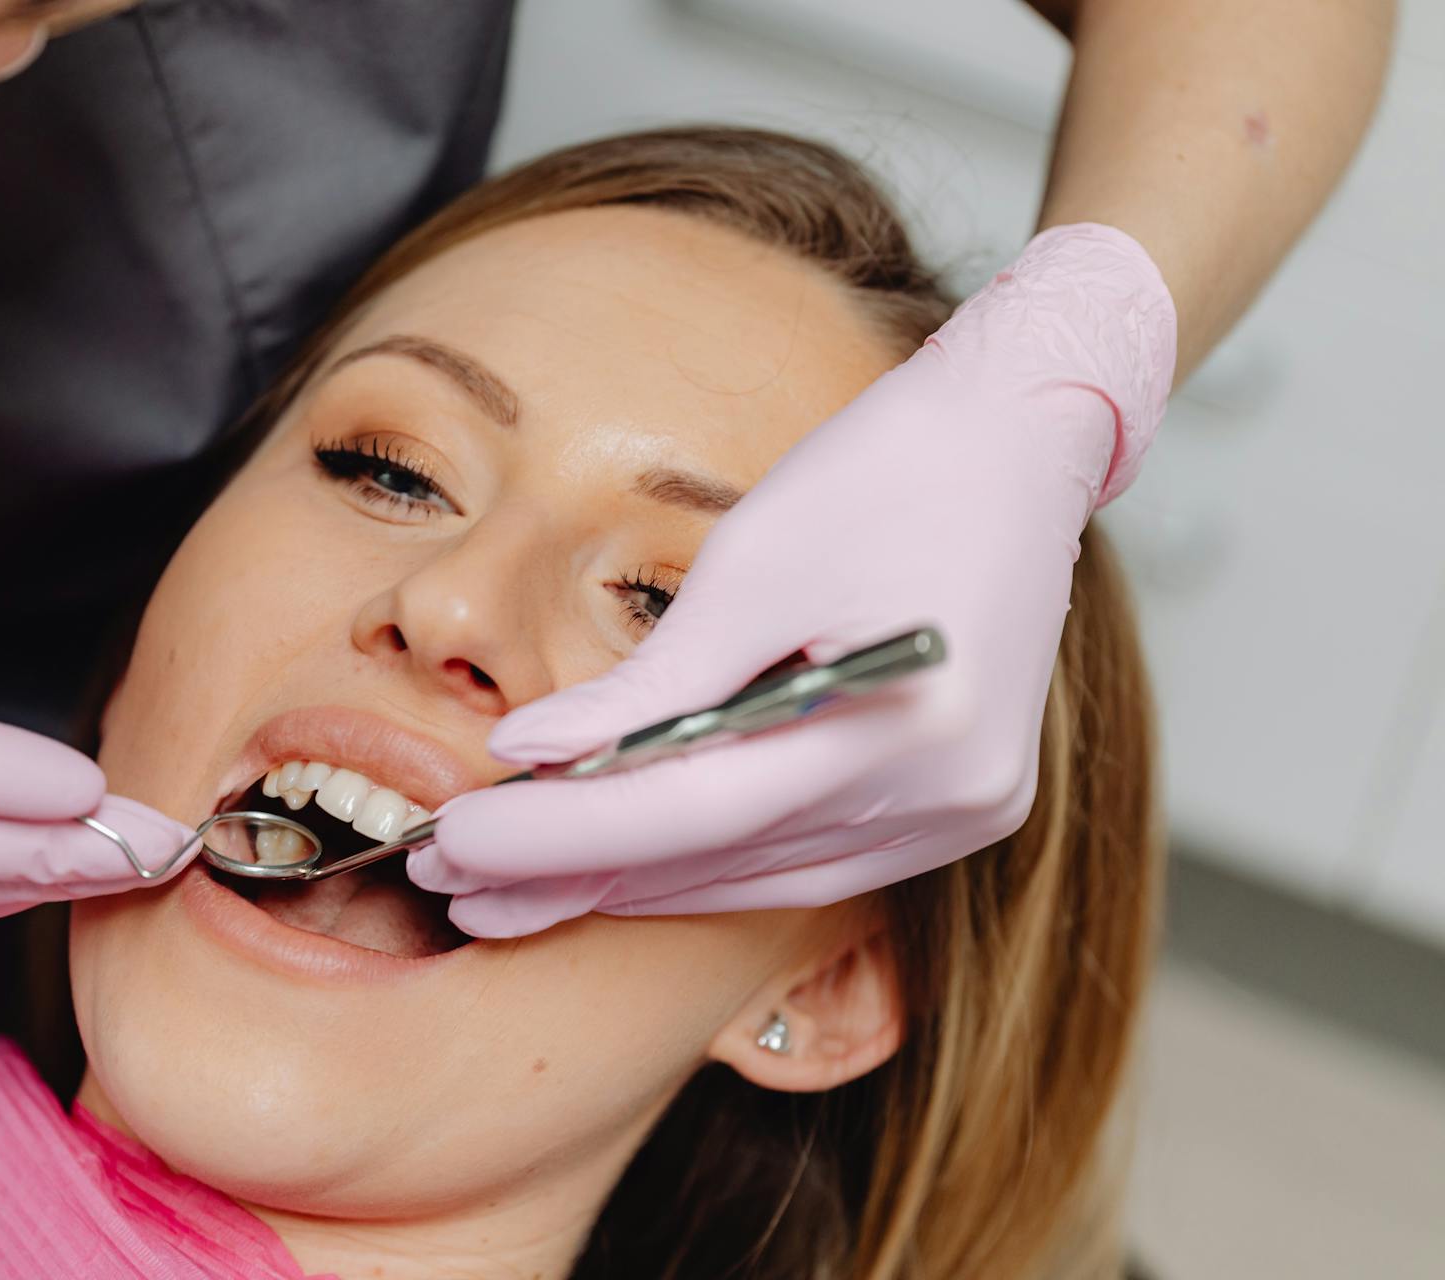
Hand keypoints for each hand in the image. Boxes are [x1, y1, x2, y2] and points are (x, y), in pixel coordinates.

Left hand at [411, 224, 1176, 937]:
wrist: (1024, 438)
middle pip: (720, 861)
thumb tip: (531, 754)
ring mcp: (961, 812)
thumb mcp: (753, 560)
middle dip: (575, 872)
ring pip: (758, 876)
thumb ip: (649, 683)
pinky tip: (621, 863)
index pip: (693, 810)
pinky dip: (709, 859)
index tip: (455, 838)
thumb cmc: (889, 470)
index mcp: (902, 724)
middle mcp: (946, 795)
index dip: (562, 833)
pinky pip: (806, 858)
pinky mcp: (956, 806)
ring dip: (632, 881)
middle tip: (451, 879)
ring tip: (508, 887)